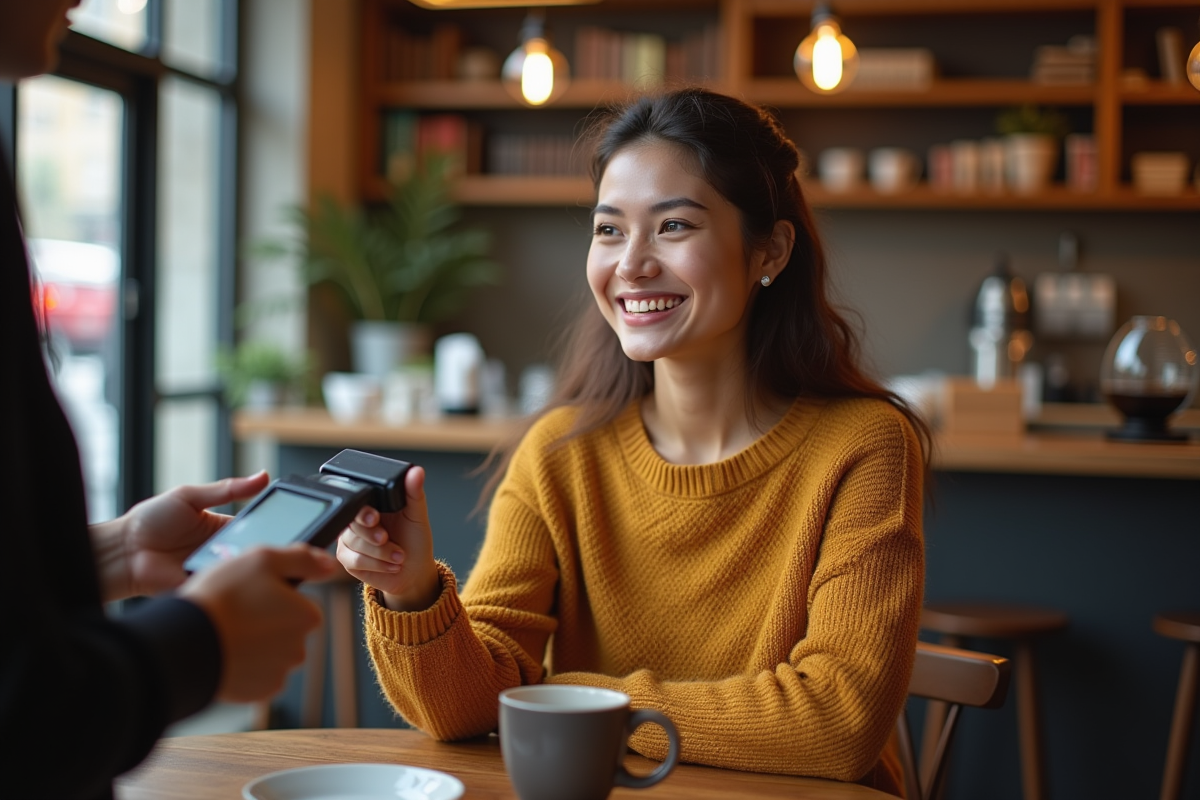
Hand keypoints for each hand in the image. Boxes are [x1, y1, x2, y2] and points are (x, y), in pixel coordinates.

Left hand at [91, 472, 270, 600]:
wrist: (122, 550)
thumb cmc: (150, 520)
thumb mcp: (190, 496)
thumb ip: (227, 489)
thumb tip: (263, 476)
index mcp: (225, 528)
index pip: (260, 527)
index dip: (276, 526)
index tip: (291, 522)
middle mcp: (224, 551)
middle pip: (256, 551)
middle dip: (267, 548)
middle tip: (274, 542)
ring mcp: (215, 571)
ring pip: (244, 572)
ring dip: (247, 565)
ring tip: (249, 556)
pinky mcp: (204, 588)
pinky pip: (224, 587)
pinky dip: (229, 582)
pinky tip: (232, 573)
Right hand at [180, 544, 335, 701]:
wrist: (185, 644)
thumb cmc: (223, 597)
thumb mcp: (263, 559)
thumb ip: (302, 559)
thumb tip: (329, 564)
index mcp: (307, 616)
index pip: (300, 605)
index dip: (275, 598)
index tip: (251, 597)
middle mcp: (300, 648)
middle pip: (287, 631)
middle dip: (266, 623)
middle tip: (235, 614)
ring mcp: (279, 673)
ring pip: (271, 654)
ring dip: (254, 646)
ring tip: (226, 633)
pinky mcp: (258, 692)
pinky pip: (256, 675)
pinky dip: (244, 666)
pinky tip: (225, 653)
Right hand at [336, 465, 440, 610]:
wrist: (414, 570)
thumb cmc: (414, 540)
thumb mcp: (417, 515)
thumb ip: (414, 493)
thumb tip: (416, 471)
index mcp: (371, 504)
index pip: (357, 501)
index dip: (363, 511)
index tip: (375, 518)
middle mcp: (357, 520)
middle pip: (352, 523)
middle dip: (373, 536)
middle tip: (387, 539)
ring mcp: (350, 539)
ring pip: (355, 544)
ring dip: (381, 553)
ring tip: (398, 555)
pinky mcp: (347, 558)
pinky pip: (355, 561)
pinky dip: (377, 564)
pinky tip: (390, 564)